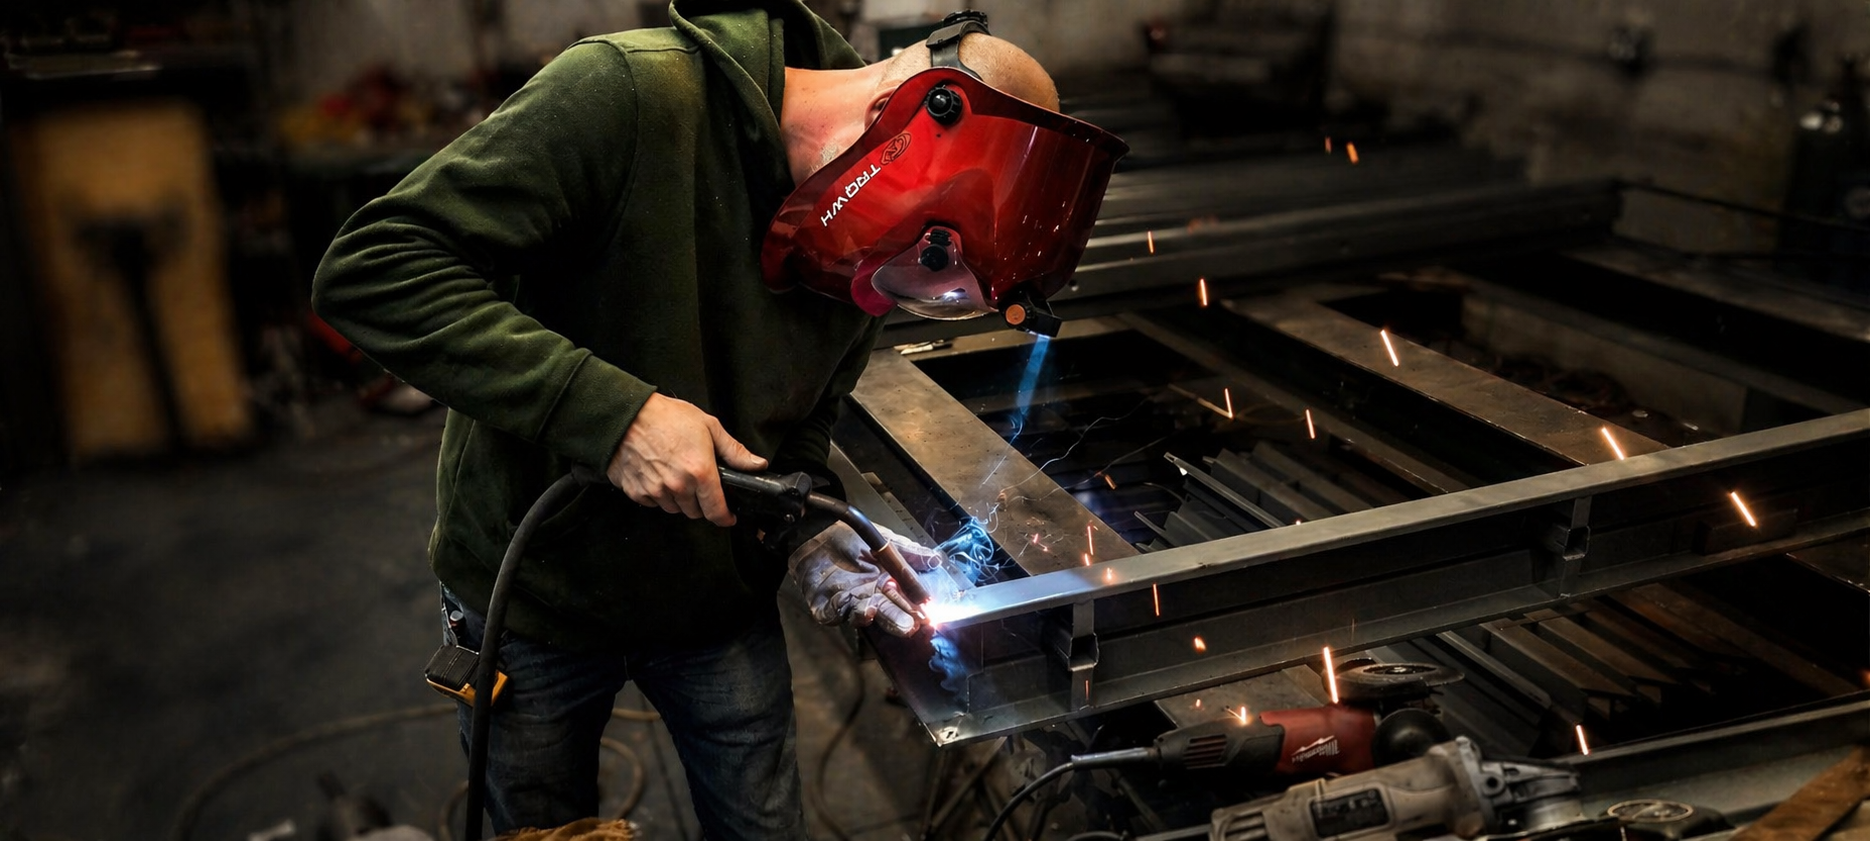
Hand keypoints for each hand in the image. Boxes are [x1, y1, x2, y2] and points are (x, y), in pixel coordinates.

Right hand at [607, 394, 767, 526]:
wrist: (627, 414)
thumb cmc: (667, 417)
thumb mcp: (708, 426)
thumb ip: (734, 451)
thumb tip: (757, 465)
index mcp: (700, 472)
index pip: (716, 510)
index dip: (725, 518)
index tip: (728, 517)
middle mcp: (678, 486)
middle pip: (695, 512)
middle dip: (700, 502)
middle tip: (697, 483)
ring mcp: (655, 490)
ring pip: (674, 509)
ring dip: (679, 499)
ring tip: (675, 475)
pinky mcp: (636, 491)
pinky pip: (652, 503)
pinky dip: (657, 495)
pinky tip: (657, 475)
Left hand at [789, 522, 942, 636]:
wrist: (820, 531)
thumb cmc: (853, 539)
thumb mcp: (885, 541)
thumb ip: (909, 553)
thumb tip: (935, 559)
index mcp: (887, 585)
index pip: (905, 602)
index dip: (915, 609)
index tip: (926, 615)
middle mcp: (870, 597)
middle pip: (886, 614)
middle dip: (897, 620)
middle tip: (909, 625)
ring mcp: (847, 602)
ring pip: (859, 615)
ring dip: (865, 615)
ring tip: (872, 610)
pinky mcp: (824, 605)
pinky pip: (830, 613)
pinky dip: (836, 612)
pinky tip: (844, 605)